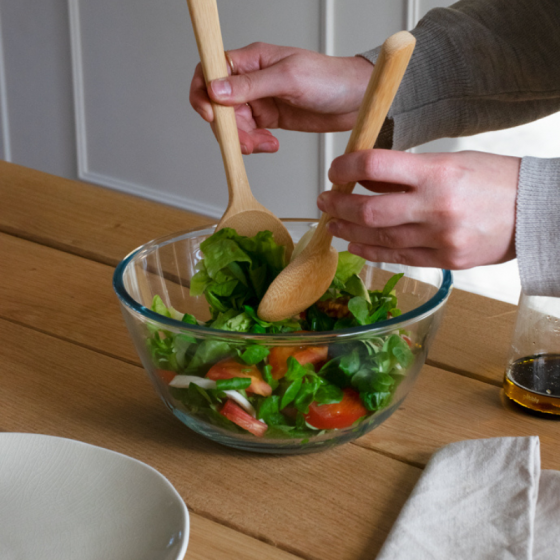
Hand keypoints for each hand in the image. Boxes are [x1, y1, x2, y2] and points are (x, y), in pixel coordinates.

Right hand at [189, 42, 372, 153]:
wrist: (355, 101)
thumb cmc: (330, 79)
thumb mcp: (290, 78)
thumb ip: (251, 85)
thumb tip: (216, 90)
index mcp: (251, 60)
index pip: (210, 70)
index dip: (203, 93)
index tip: (211, 115)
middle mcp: (251, 80)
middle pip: (219, 105)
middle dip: (229, 127)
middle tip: (246, 142)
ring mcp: (259, 100)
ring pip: (234, 124)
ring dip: (244, 139)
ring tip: (265, 144)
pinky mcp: (269, 119)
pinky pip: (250, 134)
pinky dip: (256, 144)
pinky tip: (271, 144)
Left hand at [317, 150, 519, 268]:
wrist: (537, 213)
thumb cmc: (497, 181)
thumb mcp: (451, 163)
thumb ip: (407, 173)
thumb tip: (367, 180)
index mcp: (438, 173)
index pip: (376, 165)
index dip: (347, 166)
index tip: (336, 169)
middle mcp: (436, 207)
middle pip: (370, 210)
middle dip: (339, 205)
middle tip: (324, 201)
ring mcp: (441, 239)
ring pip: (380, 238)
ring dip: (350, 230)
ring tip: (333, 224)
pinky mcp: (446, 261)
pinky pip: (400, 258)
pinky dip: (373, 251)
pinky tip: (356, 245)